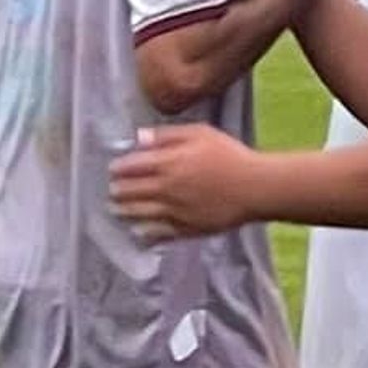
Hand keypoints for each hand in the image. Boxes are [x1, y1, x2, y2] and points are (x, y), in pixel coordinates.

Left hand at [111, 125, 267, 240]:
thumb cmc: (230, 156)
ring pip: (140, 214)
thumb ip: (167, 135)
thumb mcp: (200, 133)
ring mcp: (174, 211)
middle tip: (112, 191)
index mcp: (168, 163)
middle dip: (117, 191)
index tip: (113, 170)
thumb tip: (139, 138)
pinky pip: (158, 233)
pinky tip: (138, 232)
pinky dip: (144, 233)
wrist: (255, 188)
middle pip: (131, 192)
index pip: (132, 166)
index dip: (119, 168)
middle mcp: (166, 189)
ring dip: (124, 212)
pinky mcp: (186, 229)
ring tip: (116, 211)